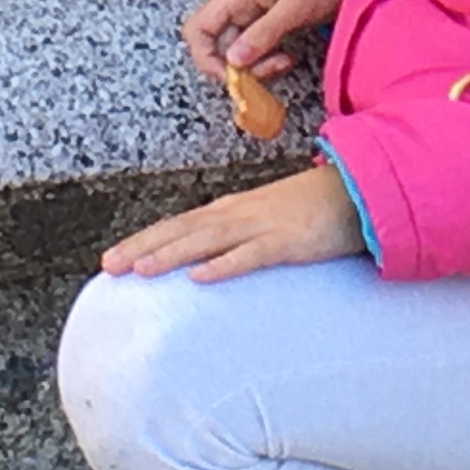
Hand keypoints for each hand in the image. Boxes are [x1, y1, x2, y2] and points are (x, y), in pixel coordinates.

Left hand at [99, 161, 364, 281]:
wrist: (360, 191)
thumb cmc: (314, 210)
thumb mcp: (269, 222)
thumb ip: (239, 239)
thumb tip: (207, 262)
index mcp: (233, 210)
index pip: (179, 225)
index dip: (145, 240)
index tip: (112, 258)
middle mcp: (240, 213)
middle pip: (183, 230)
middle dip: (144, 247)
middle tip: (108, 267)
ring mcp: (263, 224)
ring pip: (208, 240)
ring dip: (172, 254)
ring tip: (141, 270)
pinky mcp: (288, 241)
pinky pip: (251, 255)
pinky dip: (224, 265)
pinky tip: (200, 277)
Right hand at [181, 0, 358, 81]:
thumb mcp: (295, 5)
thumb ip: (263, 33)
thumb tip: (232, 62)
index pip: (197, 29)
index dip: (205, 58)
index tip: (232, 78)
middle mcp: (238, 2)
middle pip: (217, 45)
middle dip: (238, 67)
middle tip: (271, 69)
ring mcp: (253, 11)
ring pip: (237, 50)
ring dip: (256, 65)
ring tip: (285, 62)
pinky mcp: (269, 19)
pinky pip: (255, 46)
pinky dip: (267, 58)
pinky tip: (289, 57)